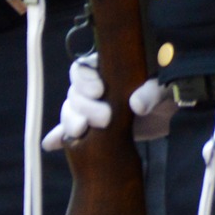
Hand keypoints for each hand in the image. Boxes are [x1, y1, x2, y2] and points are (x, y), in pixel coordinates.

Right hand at [42, 55, 177, 151]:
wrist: (164, 118)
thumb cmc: (163, 94)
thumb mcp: (162, 89)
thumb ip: (151, 92)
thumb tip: (136, 105)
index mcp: (105, 70)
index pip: (81, 69)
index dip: (84, 79)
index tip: (99, 91)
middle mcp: (92, 88)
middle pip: (74, 93)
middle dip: (84, 107)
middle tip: (104, 119)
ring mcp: (89, 108)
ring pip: (69, 111)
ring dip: (71, 122)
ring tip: (81, 133)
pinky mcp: (89, 129)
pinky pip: (67, 132)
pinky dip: (58, 137)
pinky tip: (50, 144)